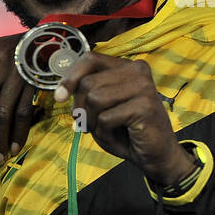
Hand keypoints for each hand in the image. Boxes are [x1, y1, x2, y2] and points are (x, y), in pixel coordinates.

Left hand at [54, 53, 196, 186]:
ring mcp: (143, 86)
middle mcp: (136, 70)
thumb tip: (62, 91)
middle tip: (92, 124)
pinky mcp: (145, 105)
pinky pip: (106, 118)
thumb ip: (85, 93)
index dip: (70, 77)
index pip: (90, 59)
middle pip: (87, 83)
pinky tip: (121, 135)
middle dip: (81, 108)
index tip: (59, 97)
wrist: (155, 154)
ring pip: (94, 98)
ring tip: (108, 129)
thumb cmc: (126, 131)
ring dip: (93, 121)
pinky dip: (105, 132)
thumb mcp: (101, 108)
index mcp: (126, 66)